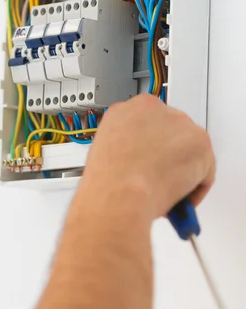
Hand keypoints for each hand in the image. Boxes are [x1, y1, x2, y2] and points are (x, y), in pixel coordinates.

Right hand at [81, 95, 215, 219]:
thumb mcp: (104, 154)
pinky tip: (177, 198)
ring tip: (167, 193)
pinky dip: (195, 188)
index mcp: (126, 110)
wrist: (120, 193)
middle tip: (160, 179)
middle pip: (172, 133)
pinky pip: (205, 170)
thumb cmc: (107, 182)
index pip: (148, 123)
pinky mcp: (199, 141)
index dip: (150, 147)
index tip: (150, 161)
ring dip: (183, 172)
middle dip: (169, 157)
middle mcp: (154, 109)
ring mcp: (179, 123)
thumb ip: (125, 149)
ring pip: (190, 150)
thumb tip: (137, 163)